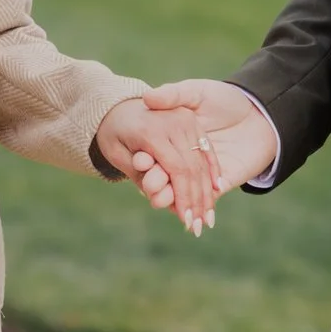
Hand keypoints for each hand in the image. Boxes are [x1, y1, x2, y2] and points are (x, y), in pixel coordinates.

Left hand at [96, 96, 220, 232]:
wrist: (118, 104)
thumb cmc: (113, 133)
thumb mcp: (116, 153)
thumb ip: (136, 174)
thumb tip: (155, 198)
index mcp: (153, 131)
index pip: (177, 170)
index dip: (183, 197)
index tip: (185, 221)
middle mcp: (174, 122)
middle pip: (193, 168)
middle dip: (196, 201)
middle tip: (197, 227)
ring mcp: (186, 119)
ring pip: (202, 161)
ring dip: (206, 191)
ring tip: (207, 218)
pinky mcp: (192, 120)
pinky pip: (206, 148)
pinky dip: (212, 169)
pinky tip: (217, 189)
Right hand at [140, 77, 279, 198]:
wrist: (260, 113)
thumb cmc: (225, 98)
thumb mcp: (196, 92)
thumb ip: (174, 94)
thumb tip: (148, 98)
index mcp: (172, 138)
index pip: (154, 154)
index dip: (144, 159)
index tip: (139, 161)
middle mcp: (183, 158)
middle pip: (165, 175)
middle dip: (156, 182)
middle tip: (148, 185)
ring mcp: (201, 173)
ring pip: (182, 191)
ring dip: (171, 198)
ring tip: (160, 200)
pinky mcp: (221, 184)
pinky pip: (206, 198)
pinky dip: (195, 206)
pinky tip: (185, 212)